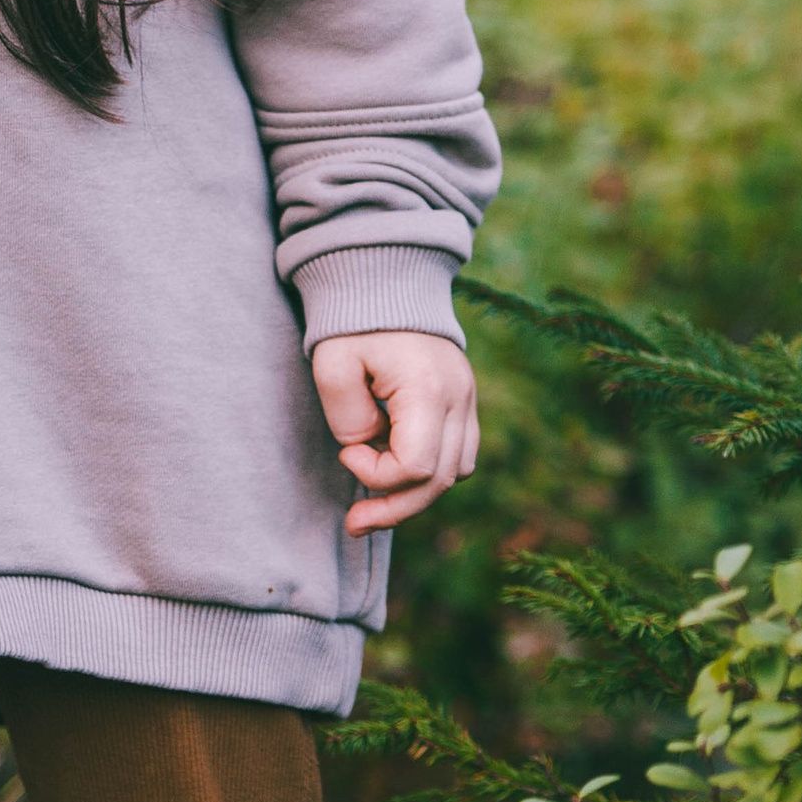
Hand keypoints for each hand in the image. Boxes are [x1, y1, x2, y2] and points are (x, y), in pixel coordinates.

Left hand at [312, 330, 480, 534]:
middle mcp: (460, 398)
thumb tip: (366, 449)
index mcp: (429, 389)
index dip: (377, 475)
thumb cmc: (354, 320)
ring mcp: (469, 399)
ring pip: (455, 473)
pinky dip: (430, 472)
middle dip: (395, 508)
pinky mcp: (465, 400)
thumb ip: (347, 416)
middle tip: (354, 523)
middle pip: (440, 481)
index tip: (347, 451)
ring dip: (415, 494)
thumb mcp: (332, 363)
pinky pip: (459, 455)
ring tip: (374, 504)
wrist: (386, 278)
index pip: (416, 467)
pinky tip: (396, 472)